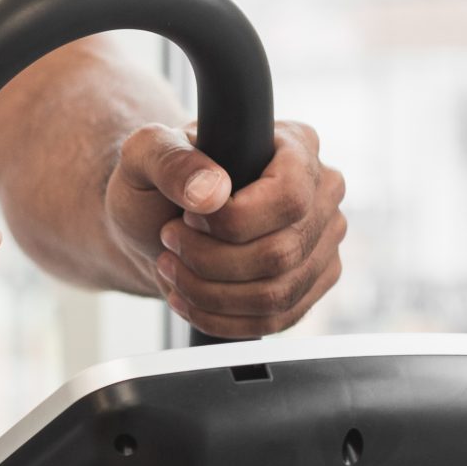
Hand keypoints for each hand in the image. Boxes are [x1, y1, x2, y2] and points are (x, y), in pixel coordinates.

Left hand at [108, 120, 345, 336]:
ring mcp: (322, 241)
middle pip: (282, 252)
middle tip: (168, 242)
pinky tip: (185, 299)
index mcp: (297, 145)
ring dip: (209, 292)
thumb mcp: (143, 155)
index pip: (289, 197)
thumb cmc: (154, 183)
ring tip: (170, 268)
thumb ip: (169, 159)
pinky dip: (219, 318)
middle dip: (209, 260)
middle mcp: (322, 192)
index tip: (187, 217)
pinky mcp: (310, 284)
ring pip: (278, 293)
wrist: (153, 223)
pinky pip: (275, 320)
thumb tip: (211, 194)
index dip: (233, 221)